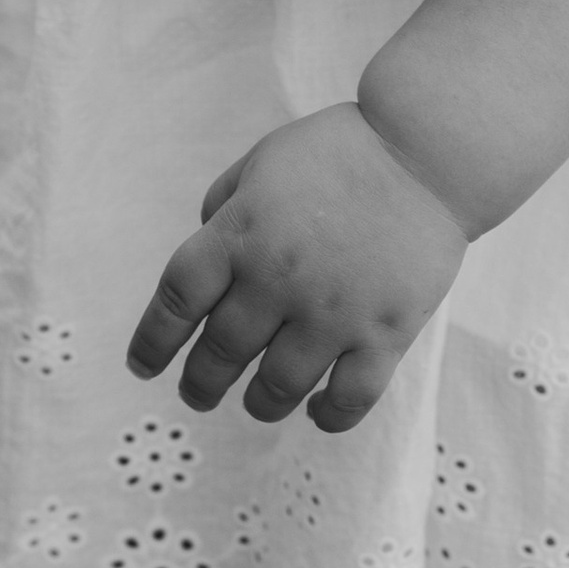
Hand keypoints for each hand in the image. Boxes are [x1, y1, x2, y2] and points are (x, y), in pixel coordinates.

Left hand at [124, 104, 470, 431]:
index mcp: (239, 233)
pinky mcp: (385, 333)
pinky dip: (329, 416)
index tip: (141, 366)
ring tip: (255, 404)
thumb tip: (206, 251)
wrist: (426, 151)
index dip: (152, 341)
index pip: (177, 300)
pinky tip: (318, 412)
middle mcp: (277, 278)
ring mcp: (332, 311)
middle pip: (221, 351)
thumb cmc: (340, 151)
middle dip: (200, 383)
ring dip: (259, 404)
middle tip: (196, 395)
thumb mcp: (261, 161)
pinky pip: (350, 398)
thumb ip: (224, 206)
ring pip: (279, 386)